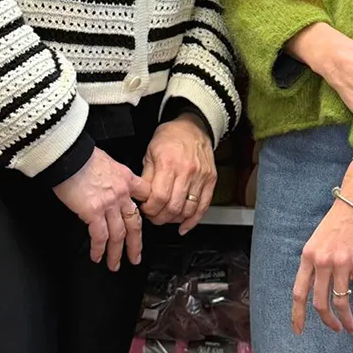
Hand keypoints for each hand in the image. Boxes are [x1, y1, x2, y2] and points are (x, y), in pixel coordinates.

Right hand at [53, 147, 150, 270]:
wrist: (70, 156)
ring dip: (116, 252)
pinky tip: (97, 256)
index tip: (146, 221)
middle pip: (135, 222)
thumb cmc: (83, 156)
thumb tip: (111, 187)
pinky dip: (99, 249)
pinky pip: (99, 236)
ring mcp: (109, 204)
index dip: (147, 209)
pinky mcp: (93, 212)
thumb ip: (115, 177)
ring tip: (115, 265)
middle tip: (136, 257)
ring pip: (118, 234)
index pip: (145, 196)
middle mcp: (122, 193)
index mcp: (127, 178)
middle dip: (136, 243)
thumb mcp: (109, 162)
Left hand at [140, 113, 216, 233]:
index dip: (149, 210)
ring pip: (188, 210)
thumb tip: (141, 199)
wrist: (193, 126)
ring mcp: (201, 176)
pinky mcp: (211, 180)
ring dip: (174, 220)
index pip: (158, 198)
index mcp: (169, 163)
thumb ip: (146, 177)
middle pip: (173, 207)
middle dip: (159, 218)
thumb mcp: (150, 152)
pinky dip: (193, 220)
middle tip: (153, 216)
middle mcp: (187, 171)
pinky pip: (204, 206)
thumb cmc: (170, 137)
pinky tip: (184, 226)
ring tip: (166, 217)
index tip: (145, 209)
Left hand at [292, 164, 352, 336]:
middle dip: (328, 321)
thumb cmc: (341, 216)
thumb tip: (321, 287)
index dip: (298, 315)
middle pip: (320, 302)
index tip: (299, 330)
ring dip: (346, 320)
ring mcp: (342, 262)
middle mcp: (323, 260)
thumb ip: (316, 261)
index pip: (299, 292)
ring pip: (341, 302)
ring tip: (351, 327)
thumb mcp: (319, 238)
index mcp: (309, 254)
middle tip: (335, 328)